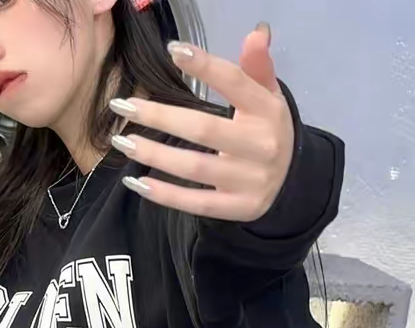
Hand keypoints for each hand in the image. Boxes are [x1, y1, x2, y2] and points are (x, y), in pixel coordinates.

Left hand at [109, 24, 294, 221]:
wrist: (291, 181)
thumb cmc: (268, 131)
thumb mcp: (269, 97)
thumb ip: (258, 67)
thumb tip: (256, 32)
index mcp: (266, 112)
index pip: (235, 84)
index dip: (205, 67)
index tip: (173, 50)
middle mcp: (260, 146)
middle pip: (203, 129)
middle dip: (160, 117)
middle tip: (124, 106)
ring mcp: (248, 181)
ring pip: (195, 167)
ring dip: (155, 155)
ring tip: (123, 142)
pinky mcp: (237, 208)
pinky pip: (197, 203)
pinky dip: (166, 194)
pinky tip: (138, 182)